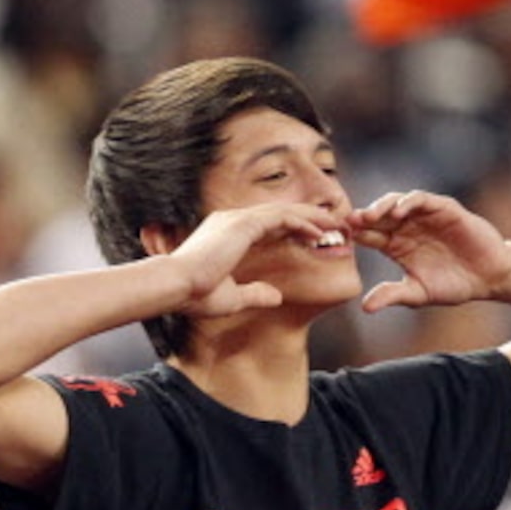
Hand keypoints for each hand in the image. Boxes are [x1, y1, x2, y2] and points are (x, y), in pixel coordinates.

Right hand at [167, 203, 351, 318]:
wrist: (175, 287)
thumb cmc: (194, 295)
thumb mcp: (232, 297)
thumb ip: (254, 293)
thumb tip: (276, 296)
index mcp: (228, 235)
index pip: (269, 226)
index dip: (294, 230)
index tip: (315, 239)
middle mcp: (232, 221)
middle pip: (280, 214)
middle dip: (308, 218)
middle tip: (333, 225)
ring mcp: (237, 220)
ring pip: (284, 211)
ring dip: (311, 218)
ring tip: (335, 224)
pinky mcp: (242, 224)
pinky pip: (281, 218)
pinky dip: (302, 223)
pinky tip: (320, 233)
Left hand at [353, 192, 510, 313]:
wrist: (488, 278)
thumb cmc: (454, 285)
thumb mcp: (418, 293)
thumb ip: (393, 295)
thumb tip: (365, 307)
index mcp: (397, 246)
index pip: (370, 236)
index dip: (356, 235)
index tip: (340, 238)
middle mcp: (407, 228)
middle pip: (378, 216)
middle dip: (364, 217)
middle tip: (350, 222)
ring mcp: (424, 216)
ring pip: (396, 203)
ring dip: (382, 206)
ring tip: (370, 215)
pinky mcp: (443, 209)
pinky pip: (422, 199)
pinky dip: (409, 202)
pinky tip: (398, 210)